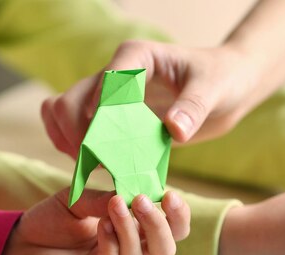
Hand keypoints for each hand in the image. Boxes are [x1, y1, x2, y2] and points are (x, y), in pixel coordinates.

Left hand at [0, 188, 189, 254]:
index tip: (169, 194)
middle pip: (164, 250)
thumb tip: (132, 192)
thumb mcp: (77, 200)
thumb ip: (104, 198)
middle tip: (142, 200)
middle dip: (159, 223)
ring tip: (112, 204)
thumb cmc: (49, 221)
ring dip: (128, 228)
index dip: (177, 216)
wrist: (16, 241)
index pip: (170, 231)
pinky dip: (110, 246)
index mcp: (130, 235)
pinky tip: (100, 225)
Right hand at [41, 40, 260, 157]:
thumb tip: (173, 130)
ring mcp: (105, 95)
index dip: (99, 113)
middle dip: (78, 135)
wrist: (224, 88)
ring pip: (61, 111)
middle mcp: (113, 73)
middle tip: (100, 164)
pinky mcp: (105, 115)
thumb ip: (193, 108)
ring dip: (68, 141)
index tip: (102, 142)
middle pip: (71, 100)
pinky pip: (68, 126)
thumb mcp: (214, 90)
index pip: (106, 81)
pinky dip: (69, 145)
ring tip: (92, 166)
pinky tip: (91, 165)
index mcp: (136, 58)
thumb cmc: (222, 80)